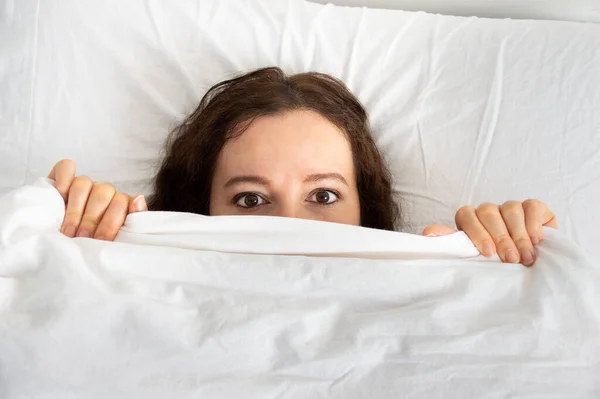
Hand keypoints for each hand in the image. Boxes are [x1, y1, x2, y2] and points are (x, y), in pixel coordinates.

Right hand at [48, 159, 147, 240]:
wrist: (64, 243)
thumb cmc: (92, 243)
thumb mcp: (114, 239)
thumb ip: (133, 221)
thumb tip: (138, 199)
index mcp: (120, 204)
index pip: (121, 202)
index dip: (110, 224)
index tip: (99, 242)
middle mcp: (103, 192)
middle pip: (102, 194)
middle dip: (91, 220)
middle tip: (82, 239)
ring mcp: (84, 183)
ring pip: (83, 183)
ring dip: (75, 210)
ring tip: (68, 232)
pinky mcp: (62, 175)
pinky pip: (66, 167)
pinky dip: (63, 180)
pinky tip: (60, 198)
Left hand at [423, 200, 557, 266]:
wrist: (533, 270)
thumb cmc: (498, 266)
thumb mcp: (474, 259)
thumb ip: (452, 244)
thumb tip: (428, 234)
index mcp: (471, 221)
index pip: (465, 214)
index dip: (476, 232)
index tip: (488, 253)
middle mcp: (490, 212)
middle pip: (488, 212)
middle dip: (500, 238)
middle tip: (510, 260)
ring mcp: (511, 207)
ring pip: (510, 209)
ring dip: (518, 236)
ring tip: (525, 257)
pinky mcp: (534, 208)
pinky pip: (531, 206)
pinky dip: (533, 224)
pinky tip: (537, 241)